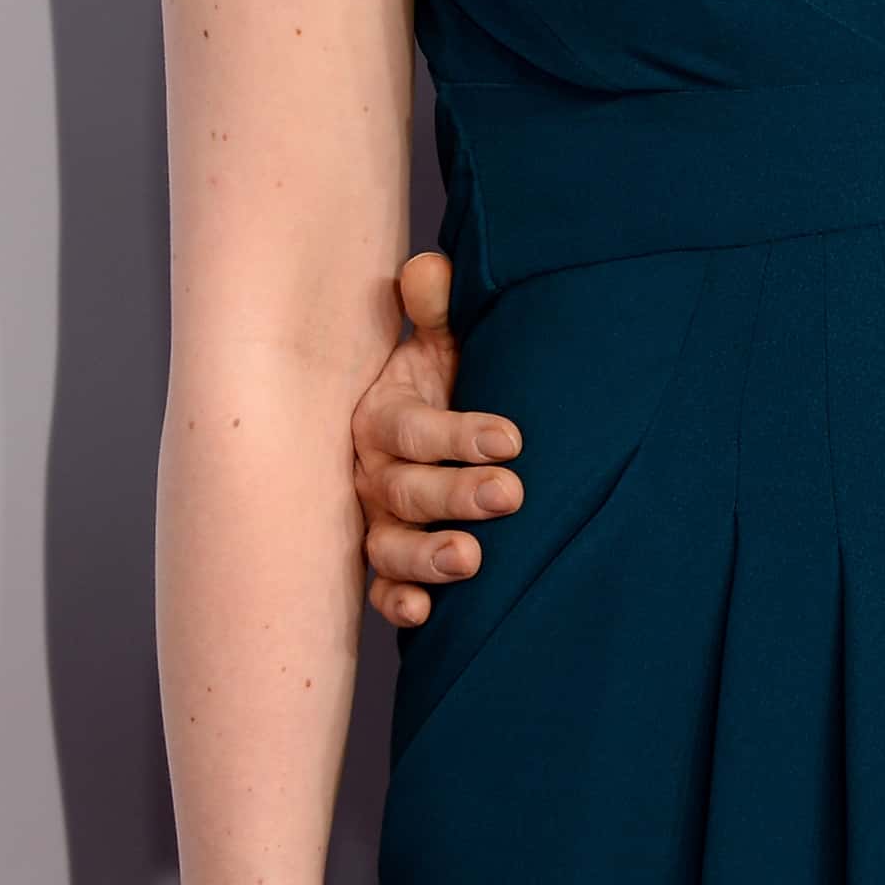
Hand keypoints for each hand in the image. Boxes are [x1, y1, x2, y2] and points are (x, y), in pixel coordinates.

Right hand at [352, 251, 519, 629]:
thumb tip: (430, 268)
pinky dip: (397, 602)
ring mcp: (375, 520)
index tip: (512, 439)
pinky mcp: (385, 560)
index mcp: (381, 416)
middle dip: (456, 493)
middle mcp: (371, 472)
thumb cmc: (441, 378)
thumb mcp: (439, 340)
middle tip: (510, 494)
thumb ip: (435, 309)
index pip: (413, 430)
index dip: (458, 435)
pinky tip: (425, 615)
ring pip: (387, 544)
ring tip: (472, 559)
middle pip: (405, 489)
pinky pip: (380, 587)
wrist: (425, 421)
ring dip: (425, 556)